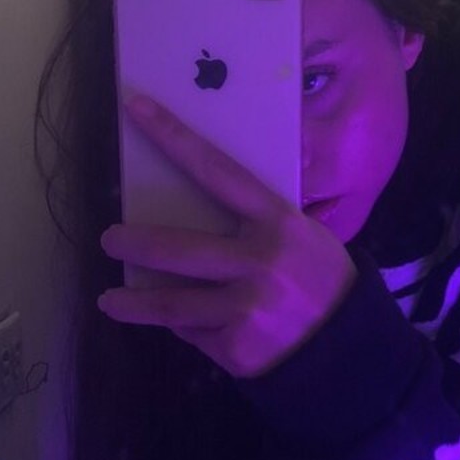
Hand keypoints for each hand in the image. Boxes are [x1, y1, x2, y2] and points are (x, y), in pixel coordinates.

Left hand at [97, 94, 357, 378]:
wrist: (350, 349)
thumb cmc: (319, 280)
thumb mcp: (303, 237)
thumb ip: (257, 224)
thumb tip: (192, 212)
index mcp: (279, 222)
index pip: (218, 171)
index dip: (175, 139)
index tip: (136, 110)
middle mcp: (260, 261)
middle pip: (176, 248)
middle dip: (133, 244)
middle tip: (110, 239)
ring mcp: (246, 307)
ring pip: (170, 302)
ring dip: (132, 303)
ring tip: (110, 300)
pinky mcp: (236, 346)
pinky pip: (192, 332)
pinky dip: (183, 327)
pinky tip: (180, 325)